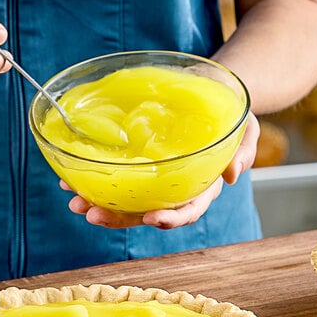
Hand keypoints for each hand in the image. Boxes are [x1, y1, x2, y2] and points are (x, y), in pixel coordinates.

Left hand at [60, 112, 259, 228]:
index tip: (151, 218)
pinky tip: (71, 178)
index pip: (188, 209)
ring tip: (74, 199)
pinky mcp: (138, 166)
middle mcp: (174, 189)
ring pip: (125, 200)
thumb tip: (233, 173)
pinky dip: (93, 180)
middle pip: (147, 211)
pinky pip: (115, 178)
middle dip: (119, 217)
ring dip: (99, 203)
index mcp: (202, 186)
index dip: (171, 218)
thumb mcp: (246, 128)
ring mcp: (154, 179)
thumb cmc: (229, 116)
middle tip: (92, 214)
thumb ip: (243, 149)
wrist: (210, 98)